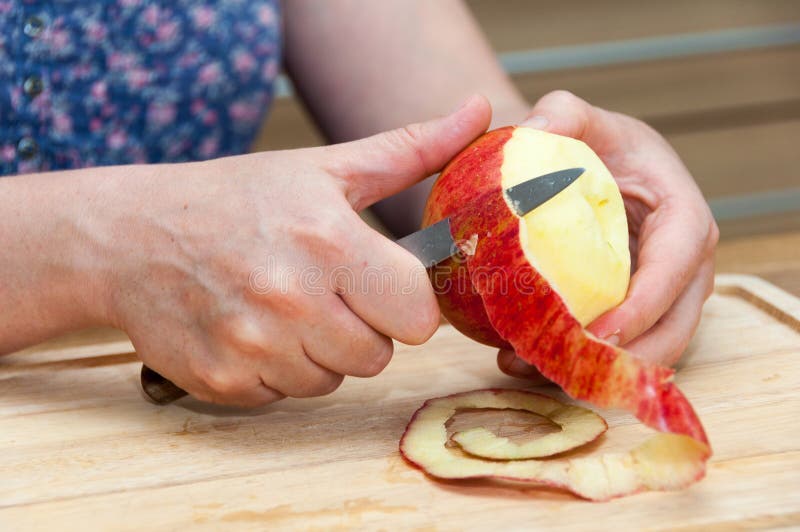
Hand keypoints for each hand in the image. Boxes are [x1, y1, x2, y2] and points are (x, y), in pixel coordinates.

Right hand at [101, 95, 490, 405]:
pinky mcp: (224, 382)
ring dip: (318, 352)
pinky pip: (284, 397)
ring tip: (282, 306)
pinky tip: (251, 329)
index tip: (379, 284)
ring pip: (331, 380)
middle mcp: (292, 301)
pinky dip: (276, 371)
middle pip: (378, 357)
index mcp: (329, 243)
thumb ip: (411, 150)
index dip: (405, 302)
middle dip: (362, 328)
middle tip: (323, 291)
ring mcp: (254, 348)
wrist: (130, 236)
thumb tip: (479, 113)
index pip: (419, 318)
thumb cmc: (234, 199)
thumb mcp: (323, 168)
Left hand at [498, 91, 717, 380]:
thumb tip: (534, 132)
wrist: (588, 168)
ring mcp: (663, 294)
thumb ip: (560, 113)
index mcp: (682, 214)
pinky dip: (579, 364)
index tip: (603, 331)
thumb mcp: (578, 117)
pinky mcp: (635, 313)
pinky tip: (523, 362)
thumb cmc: (592, 143)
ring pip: (647, 349)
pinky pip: (618, 348)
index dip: (647, 302)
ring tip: (528, 367)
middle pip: (674, 324)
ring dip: (597, 371)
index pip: (679, 262)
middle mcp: (685, 263)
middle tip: (564, 368)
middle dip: (626, 357)